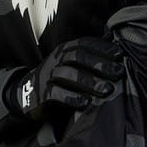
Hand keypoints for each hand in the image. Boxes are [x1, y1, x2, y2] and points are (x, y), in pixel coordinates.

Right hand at [4, 37, 125, 121]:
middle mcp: (55, 59)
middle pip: (78, 57)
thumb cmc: (57, 79)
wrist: (26, 94)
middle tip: (118, 73)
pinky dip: (72, 98)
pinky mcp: (41, 93)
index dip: (102, 48)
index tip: (119, 55)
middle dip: (100, 64)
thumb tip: (118, 52)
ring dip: (90, 82)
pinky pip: (56, 93)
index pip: (84, 44)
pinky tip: (86, 103)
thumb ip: (88, 59)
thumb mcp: (70, 65)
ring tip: (107, 90)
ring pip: (68, 74)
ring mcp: (46, 76)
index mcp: (64, 50)